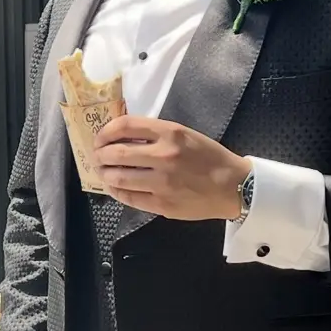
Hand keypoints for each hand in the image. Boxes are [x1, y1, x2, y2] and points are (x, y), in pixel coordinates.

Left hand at [95, 116, 250, 220]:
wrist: (233, 186)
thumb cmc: (209, 157)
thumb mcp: (185, 135)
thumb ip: (155, 134)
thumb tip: (122, 136)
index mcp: (170, 133)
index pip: (125, 126)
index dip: (105, 131)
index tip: (100, 138)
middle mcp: (163, 156)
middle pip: (116, 153)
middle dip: (100, 155)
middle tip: (97, 157)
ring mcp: (161, 182)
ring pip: (118, 178)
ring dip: (105, 174)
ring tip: (103, 172)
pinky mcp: (161, 204)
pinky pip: (129, 197)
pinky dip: (116, 191)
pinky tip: (114, 187)